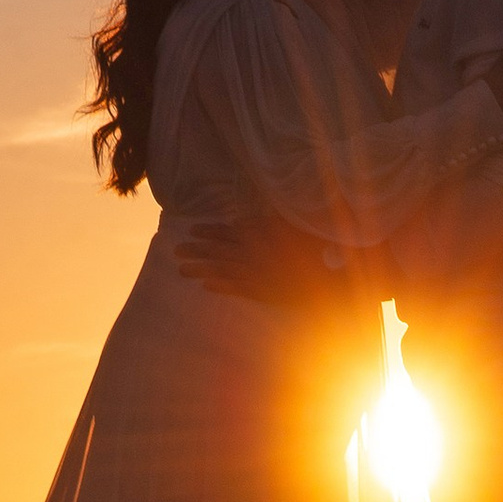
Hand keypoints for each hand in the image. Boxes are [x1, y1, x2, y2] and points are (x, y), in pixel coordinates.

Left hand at [171, 212, 340, 309]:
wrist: (326, 283)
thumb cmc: (315, 250)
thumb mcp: (296, 225)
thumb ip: (275, 217)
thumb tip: (260, 207)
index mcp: (261, 236)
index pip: (230, 231)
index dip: (210, 230)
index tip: (193, 229)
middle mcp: (254, 255)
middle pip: (220, 251)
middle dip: (197, 250)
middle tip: (176, 251)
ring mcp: (255, 275)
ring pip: (223, 271)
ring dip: (201, 270)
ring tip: (182, 270)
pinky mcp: (260, 294)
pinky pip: (235, 290)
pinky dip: (220, 287)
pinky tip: (206, 286)